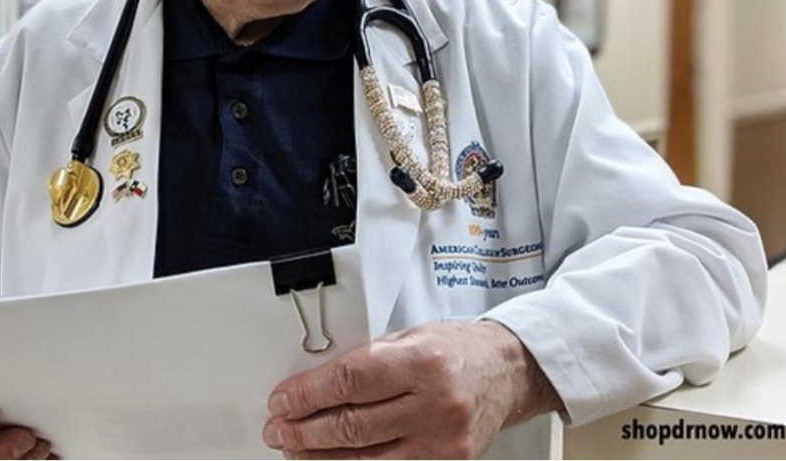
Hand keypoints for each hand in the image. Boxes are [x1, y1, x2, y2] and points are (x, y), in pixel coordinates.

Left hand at [263, 320, 560, 458]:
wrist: (506, 371)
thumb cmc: (457, 348)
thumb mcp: (410, 337)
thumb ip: (367, 360)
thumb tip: (315, 385)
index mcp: (421, 361)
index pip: (349, 381)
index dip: (307, 394)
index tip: (282, 400)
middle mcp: (433, 403)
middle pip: (352, 424)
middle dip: (305, 429)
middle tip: (279, 428)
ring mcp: (442, 441)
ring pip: (364, 458)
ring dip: (320, 455)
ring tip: (294, 447)